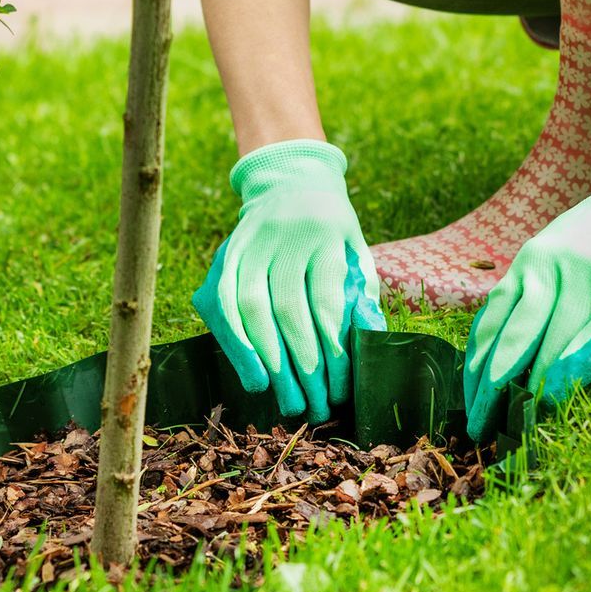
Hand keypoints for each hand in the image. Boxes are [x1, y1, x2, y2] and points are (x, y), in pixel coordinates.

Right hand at [193, 140, 384, 420]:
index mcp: (326, 234)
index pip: (326, 303)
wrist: (291, 183)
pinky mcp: (225, 255)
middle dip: (300, 367)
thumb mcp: (357, 254)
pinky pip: (222, 305)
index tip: (339, 391)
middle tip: (312, 408)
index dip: (331, 352)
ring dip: (266, 362)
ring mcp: (247, 243)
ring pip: (250, 309)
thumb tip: (368, 341)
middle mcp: (283, 236)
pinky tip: (254, 376)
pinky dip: (236, 344)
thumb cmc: (332, 232)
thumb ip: (362, 295)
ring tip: (284, 401)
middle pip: (287, 311)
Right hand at [462, 127, 590, 437]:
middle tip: (485, 432)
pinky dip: (479, 346)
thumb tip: (566, 389)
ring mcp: (539, 268)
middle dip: (500, 392)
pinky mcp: (522, 263)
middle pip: (523, 343)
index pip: (570, 354)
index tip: (532, 422)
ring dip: (479, 375)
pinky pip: (493, 310)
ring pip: (498, 327)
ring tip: (471, 415)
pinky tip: (472, 378)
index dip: (549, 391)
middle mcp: (567, 279)